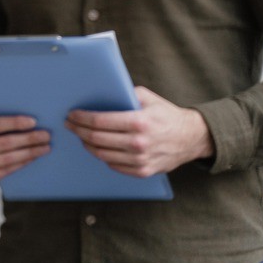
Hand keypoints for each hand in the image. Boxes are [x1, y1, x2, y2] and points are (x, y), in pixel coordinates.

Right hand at [0, 116, 49, 187]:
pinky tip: (32, 157)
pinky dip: (22, 163)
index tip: (33, 122)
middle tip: (45, 135)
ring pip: (8, 159)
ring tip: (45, 147)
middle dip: (28, 139)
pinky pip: (7, 171)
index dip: (14, 123)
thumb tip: (25, 121)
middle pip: (4, 143)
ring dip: (30, 152)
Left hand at [65, 86, 213, 176]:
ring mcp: (140, 160)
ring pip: (101, 154)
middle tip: (70, 125)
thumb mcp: (147, 97)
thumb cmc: (166, 115)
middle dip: (78, 130)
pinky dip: (102, 156)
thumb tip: (99, 91)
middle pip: (96, 138)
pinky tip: (97, 147)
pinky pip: (113, 165)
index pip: (99, 121)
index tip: (71, 115)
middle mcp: (138, 143)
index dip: (81, 118)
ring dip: (86, 144)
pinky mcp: (143, 171)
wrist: (192, 138)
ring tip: (81, 135)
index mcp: (139, 122)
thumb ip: (124, 93)